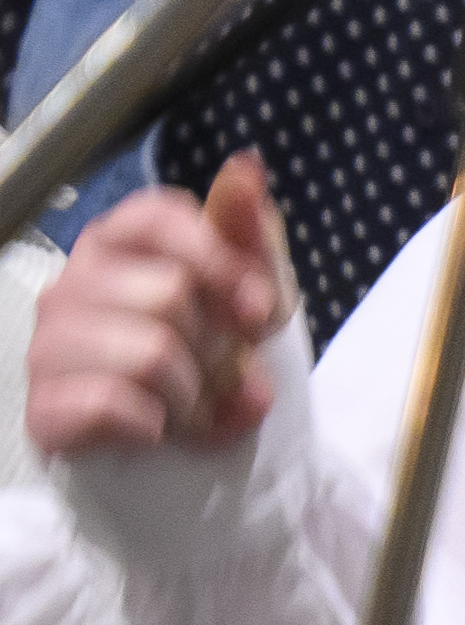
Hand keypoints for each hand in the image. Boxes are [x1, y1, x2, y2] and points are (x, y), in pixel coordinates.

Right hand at [26, 158, 288, 458]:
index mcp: (118, 245)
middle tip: (221, 373)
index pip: (156, 215)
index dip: (221, 264)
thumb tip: (245, 165)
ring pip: (148, 354)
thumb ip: (250, 234)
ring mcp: (49, 347)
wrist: (212, 460)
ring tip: (194, 406)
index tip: (257, 313)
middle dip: (219, 347)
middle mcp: (71, 286)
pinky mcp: (44, 410)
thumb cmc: (225, 364)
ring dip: (196, 395)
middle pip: (168, 295)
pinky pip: (114, 405)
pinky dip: (162, 428)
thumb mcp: (260, 297)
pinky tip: (162, 433)